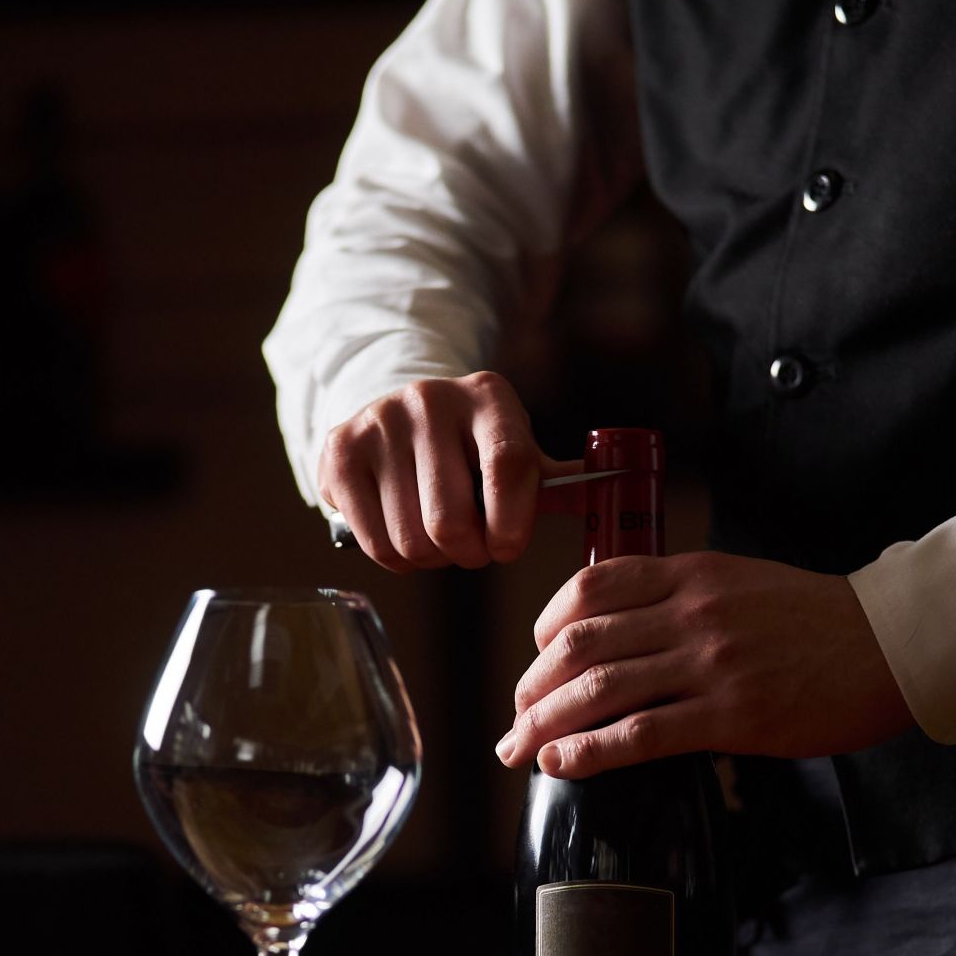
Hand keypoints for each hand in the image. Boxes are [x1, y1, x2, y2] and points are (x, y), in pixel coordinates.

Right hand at [316, 372, 580, 571]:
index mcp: (489, 396)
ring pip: (411, 539)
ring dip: (431, 558)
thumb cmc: (469, 448)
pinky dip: (395, 558)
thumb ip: (556, 481)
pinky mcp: (339, 449)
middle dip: (467, 552)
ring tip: (437, 538)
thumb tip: (616, 493)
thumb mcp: (513, 450)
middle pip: (450, 519)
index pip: (508, 466)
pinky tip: (402, 533)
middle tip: (471, 548)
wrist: (393, 413)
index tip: (508, 549)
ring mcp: (380, 421)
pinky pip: (373, 542)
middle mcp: (431, 399)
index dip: (511, 522)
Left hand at [496, 550, 914, 774]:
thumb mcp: (741, 582)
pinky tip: (563, 765)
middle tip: (516, 717)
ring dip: (545, 724)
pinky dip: (590, 751)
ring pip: (598, 690)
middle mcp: (692, 612)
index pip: (590, 587)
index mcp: (690, 573)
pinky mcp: (733, 715)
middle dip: (531, 686)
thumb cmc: (819, 620)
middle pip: (579, 643)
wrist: (894, 643)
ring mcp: (711, 663)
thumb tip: (623, 634)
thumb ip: (680, 597)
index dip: (547, 625)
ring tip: (520, 749)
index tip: (537, 656)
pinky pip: (642, 734)